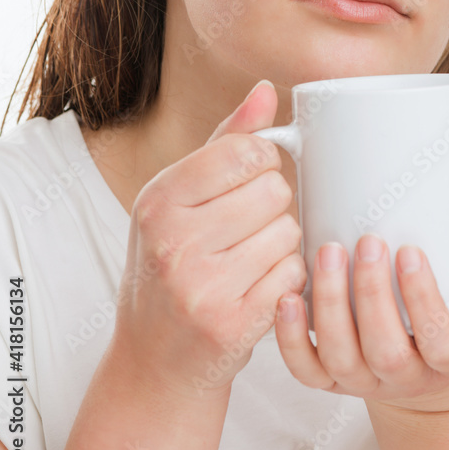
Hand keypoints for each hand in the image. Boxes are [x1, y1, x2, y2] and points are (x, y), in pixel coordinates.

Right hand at [110, 80, 306, 401]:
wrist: (154, 360)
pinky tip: (260, 289)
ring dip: (282, 246)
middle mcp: (173, 241)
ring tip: (250, 262)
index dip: (264, 162)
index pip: (245, 151)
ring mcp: (201, 287)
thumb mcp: (180, 200)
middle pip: (274, 190)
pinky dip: (287, 280)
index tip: (252, 178)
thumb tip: (265, 89)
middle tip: (246, 229)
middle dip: (272, 207)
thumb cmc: (171, 266)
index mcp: (159, 200)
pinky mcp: (231, 326)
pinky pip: (294, 276)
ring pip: (289, 233)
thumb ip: (226, 142)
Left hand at [274, 233, 448, 412]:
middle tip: (368, 241)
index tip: (411, 252)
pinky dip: (289, 337)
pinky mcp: (329, 378)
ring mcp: (361, 379)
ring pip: (338, 355)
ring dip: (328, 303)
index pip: (439, 342)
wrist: (430, 378)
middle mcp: (402, 377)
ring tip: (328, 251)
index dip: (423, 302)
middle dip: (371, 294)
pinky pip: (303, 368)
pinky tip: (288, 294)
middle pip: (383, 349)